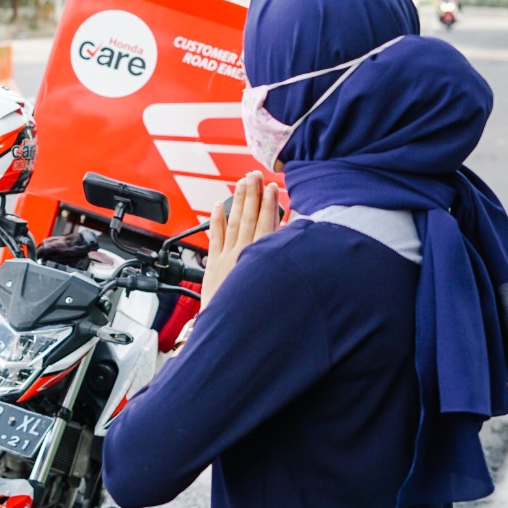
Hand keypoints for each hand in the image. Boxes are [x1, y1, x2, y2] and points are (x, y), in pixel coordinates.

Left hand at [200, 172, 280, 308]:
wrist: (236, 332)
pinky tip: (218, 205)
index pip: (267, 223)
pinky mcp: (214, 265)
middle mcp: (245, 254)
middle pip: (249, 218)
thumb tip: (293, 234)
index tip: (272, 187)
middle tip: (254, 175)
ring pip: (234, 223)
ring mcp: (227, 258)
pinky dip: (216, 220)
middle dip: (253, 194)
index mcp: (262, 258)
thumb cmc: (259, 310)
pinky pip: (215, 238)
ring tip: (241, 182)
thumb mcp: (276, 282)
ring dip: (238, 201)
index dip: (270, 204)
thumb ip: (283, 256)